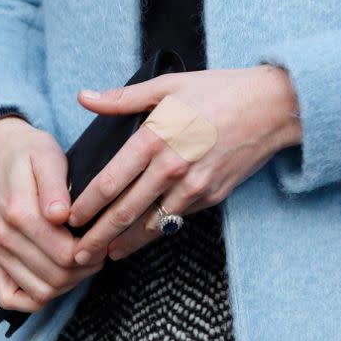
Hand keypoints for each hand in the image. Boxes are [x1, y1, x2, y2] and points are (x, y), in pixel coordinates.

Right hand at [0, 116, 104, 313]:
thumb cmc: (29, 151)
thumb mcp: (47, 154)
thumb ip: (54, 185)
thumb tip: (60, 215)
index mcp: (18, 211)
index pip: (63, 254)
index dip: (91, 253)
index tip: (104, 241)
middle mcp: (1, 236)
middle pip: (54, 277)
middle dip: (84, 270)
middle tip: (99, 253)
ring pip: (38, 292)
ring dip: (67, 284)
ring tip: (82, 262)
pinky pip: (10, 298)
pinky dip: (36, 298)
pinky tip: (55, 278)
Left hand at [68, 64, 300, 266]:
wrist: (272, 106)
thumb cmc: (218, 90)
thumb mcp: (169, 85)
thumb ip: (123, 98)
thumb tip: (84, 97)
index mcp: (156, 136)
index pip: (111, 181)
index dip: (86, 204)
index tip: (68, 218)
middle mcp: (173, 166)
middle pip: (125, 211)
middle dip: (97, 236)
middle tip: (75, 254)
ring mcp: (194, 186)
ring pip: (152, 223)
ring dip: (125, 243)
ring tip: (104, 256)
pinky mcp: (211, 196)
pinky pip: (178, 218)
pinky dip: (157, 230)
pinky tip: (142, 237)